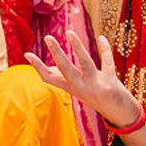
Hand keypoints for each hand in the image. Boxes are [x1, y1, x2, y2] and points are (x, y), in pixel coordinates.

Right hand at [22, 31, 143, 128]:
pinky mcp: (111, 83)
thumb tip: (47, 69)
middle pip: (66, 70)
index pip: (49, 78)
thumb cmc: (95, 95)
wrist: (118, 112)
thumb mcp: (77, 88)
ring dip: (78, 48)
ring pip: (86, 64)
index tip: (27, 53)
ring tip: (69, 33)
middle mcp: (81, 88)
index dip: (38, 67)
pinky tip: (101, 38)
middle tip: (48, 37)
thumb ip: (64, 78)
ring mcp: (96, 86)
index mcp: (71, 88)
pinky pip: (108, 63)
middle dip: (57, 54)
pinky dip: (105, 50)